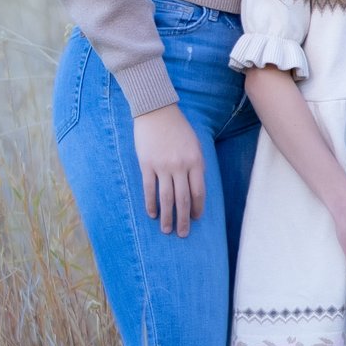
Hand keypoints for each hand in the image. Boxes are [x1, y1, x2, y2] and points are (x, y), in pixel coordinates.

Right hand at [133, 105, 205, 235]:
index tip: (195, 219)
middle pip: (183, 199)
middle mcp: (180, 166)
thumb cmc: (178, 128)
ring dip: (167, 217)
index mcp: (195, 161)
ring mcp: (163, 166)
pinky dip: (151, 204)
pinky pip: (149, 189)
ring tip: (167, 230)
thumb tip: (195, 188)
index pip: (198, 192)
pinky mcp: (147, 165)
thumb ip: (196, 165)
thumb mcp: (195, 144)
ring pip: (166, 198)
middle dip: (183, 219)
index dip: (196, 208)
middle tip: (182, 234)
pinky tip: (152, 214)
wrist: (157, 111)